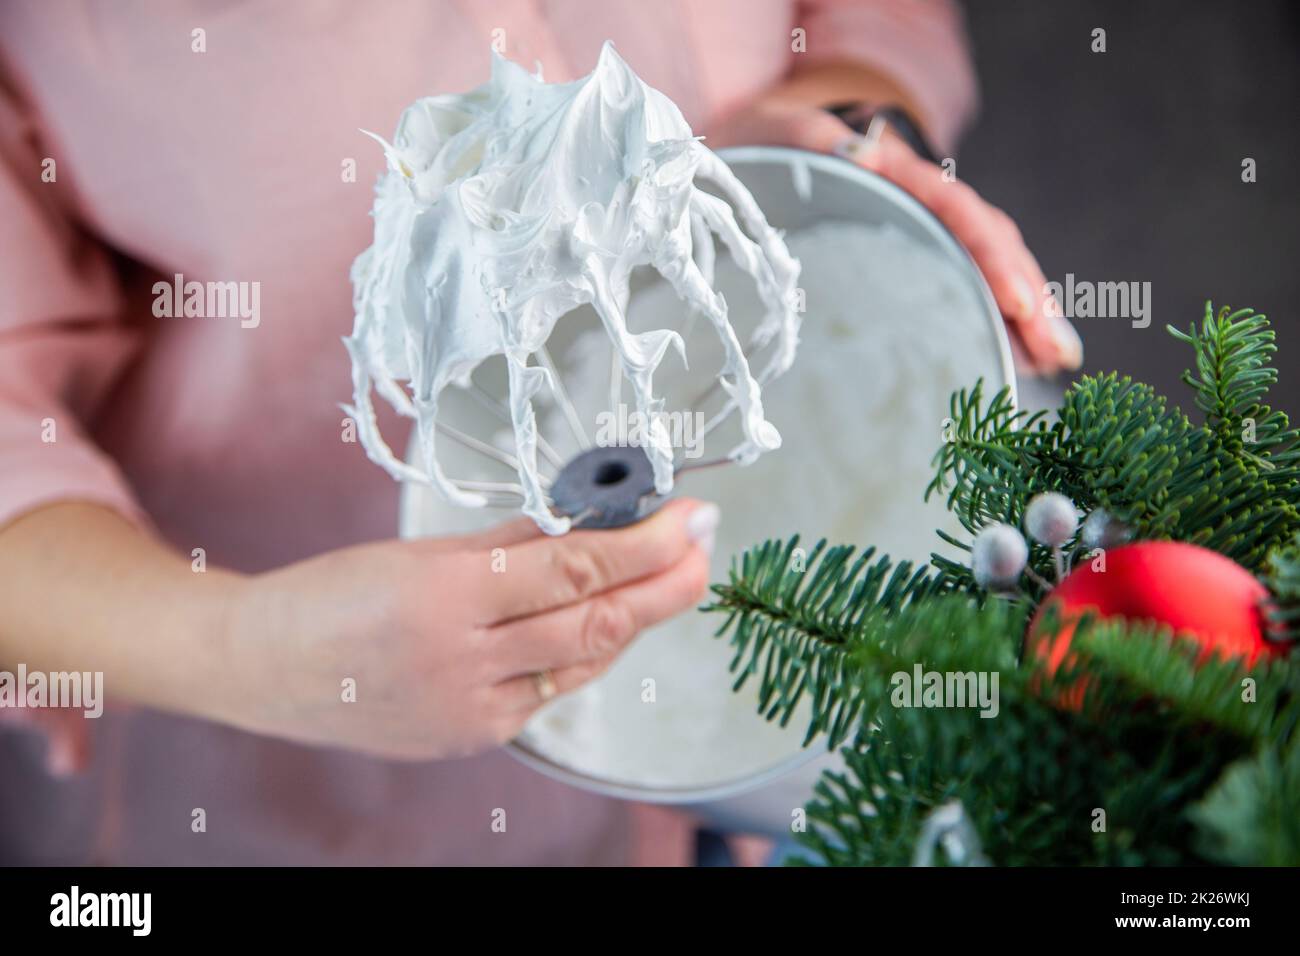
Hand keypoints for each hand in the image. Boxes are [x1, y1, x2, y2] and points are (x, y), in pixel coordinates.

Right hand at [222, 499, 717, 759]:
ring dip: (630, 622)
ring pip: (579, 666)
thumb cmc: (329, 596)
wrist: (262, 668)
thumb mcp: (420, 553)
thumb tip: (583, 525)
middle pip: (593, 625)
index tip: (689, 518)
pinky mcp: (470, 740)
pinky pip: (545, 695)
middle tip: (704, 549)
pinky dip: (578, 660)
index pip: (575, 568)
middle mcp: (464, 663)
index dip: (645, 545)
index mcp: (447, 598)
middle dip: (663, 587)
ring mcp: (469, 711)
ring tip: (667, 583)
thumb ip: (510, 546)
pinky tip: (599, 627)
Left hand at [707, 98, 1081, 375]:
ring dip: (1028, 310)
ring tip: (1057, 358)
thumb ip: (816, 145)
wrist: (769, 145)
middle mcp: (923, 197)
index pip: (956, 212)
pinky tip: (1027, 354)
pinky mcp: (921, 253)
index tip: (1018, 304)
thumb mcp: (785, 142)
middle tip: (1057, 351)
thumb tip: (858, 153)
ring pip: (989, 264)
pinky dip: (1001, 316)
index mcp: (895, 172)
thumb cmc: (773, 153)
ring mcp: (927, 225)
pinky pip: (970, 282)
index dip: (989, 258)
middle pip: (989, 243)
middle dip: (1028, 298)